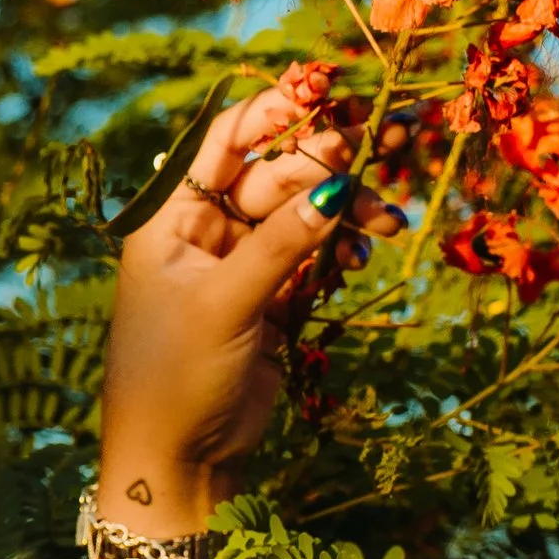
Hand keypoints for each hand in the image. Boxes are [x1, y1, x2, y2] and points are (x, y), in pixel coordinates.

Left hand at [99, 81, 403, 517]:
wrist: (179, 462)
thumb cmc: (175, 377)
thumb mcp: (224, 304)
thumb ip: (281, 244)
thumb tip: (337, 184)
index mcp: (171, 219)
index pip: (223, 143)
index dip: (273, 114)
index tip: (329, 95)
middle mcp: (204, 234)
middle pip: (275, 175)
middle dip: (327, 168)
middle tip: (380, 157)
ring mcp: (240, 267)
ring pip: (302, 217)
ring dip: (344, 214)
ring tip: (388, 221)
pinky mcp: (270, 303)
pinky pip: (313, 260)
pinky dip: (339, 255)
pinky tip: (362, 260)